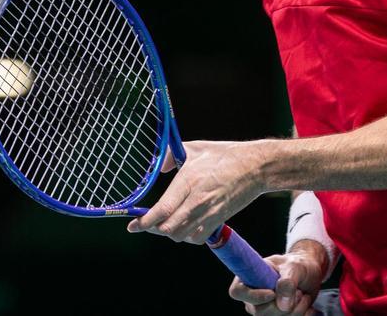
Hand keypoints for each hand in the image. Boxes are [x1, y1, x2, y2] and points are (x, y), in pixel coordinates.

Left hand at [126, 140, 264, 243]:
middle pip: (168, 229)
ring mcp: (209, 213)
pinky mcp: (218, 220)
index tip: (133, 225)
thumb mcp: (193, 148)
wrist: (254, 167)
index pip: (161, 211)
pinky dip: (187, 236)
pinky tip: (184, 225)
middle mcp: (197, 201)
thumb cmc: (223, 155)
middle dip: (153, 228)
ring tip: (165, 222)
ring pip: (181, 236)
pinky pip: (196, 238)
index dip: (144, 222)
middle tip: (146, 222)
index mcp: (188, 181)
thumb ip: (169, 156)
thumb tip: (156, 166)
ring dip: (169, 232)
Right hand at [229, 241, 326, 314]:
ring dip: (295, 309)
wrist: (309, 274)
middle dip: (282, 303)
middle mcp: (252, 296)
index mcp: (248, 277)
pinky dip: (301, 314)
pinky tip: (304, 303)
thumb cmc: (297, 265)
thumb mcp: (294, 267)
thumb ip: (287, 282)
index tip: (272, 294)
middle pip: (258, 311)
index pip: (238, 291)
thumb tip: (282, 305)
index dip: (253, 296)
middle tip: (297, 290)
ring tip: (302, 294)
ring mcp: (263, 309)